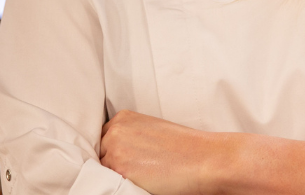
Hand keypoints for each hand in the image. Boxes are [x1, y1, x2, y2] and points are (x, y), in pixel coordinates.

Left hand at [100, 110, 231, 194]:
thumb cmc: (185, 147)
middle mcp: (115, 131)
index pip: (103, 138)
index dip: (112, 152)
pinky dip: (118, 186)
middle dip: (111, 162)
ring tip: (138, 177)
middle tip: (133, 170)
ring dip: (113, 175)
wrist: (205, 158)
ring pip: (102, 169)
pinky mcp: (119, 171)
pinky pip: (108, 183)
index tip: (124, 160)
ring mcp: (114, 151)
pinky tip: (137, 183)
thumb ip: (131, 137)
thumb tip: (119, 153)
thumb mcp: (152, 131)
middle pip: (100, 152)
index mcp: (123, 118)